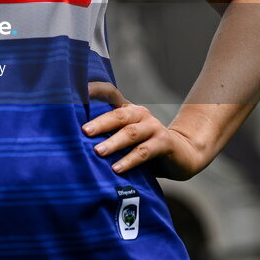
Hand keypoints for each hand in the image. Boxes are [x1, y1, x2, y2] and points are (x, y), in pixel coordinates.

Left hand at [83, 83, 205, 180]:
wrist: (182, 155)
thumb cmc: (145, 148)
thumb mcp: (126, 140)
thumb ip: (109, 137)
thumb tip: (76, 143)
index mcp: (128, 109)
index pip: (109, 93)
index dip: (94, 90)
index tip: (77, 90)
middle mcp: (140, 113)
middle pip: (117, 115)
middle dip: (99, 123)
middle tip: (84, 131)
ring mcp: (153, 126)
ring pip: (130, 133)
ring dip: (113, 143)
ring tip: (97, 152)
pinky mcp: (164, 142)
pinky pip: (144, 151)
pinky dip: (129, 160)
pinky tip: (117, 169)